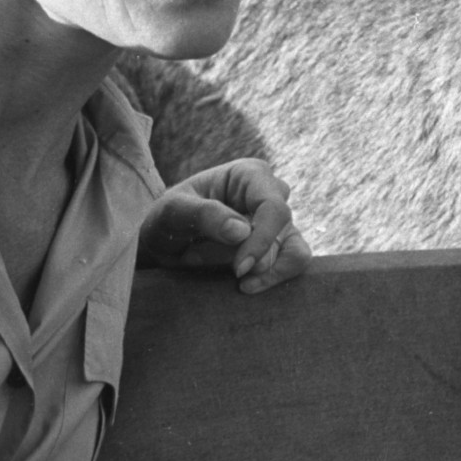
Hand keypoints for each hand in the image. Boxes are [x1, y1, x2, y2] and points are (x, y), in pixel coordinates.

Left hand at [139, 158, 308, 293]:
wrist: (166, 243)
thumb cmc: (168, 219)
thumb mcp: (172, 212)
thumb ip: (204, 216)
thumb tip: (243, 232)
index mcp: (250, 174)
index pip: (273, 207)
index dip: (261, 240)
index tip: (239, 269)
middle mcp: (272, 193)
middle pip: (280, 232)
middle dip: (241, 255)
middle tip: (198, 259)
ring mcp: (280, 221)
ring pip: (293, 252)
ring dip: (256, 269)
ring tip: (225, 276)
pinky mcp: (282, 244)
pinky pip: (294, 263)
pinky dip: (273, 278)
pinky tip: (245, 286)